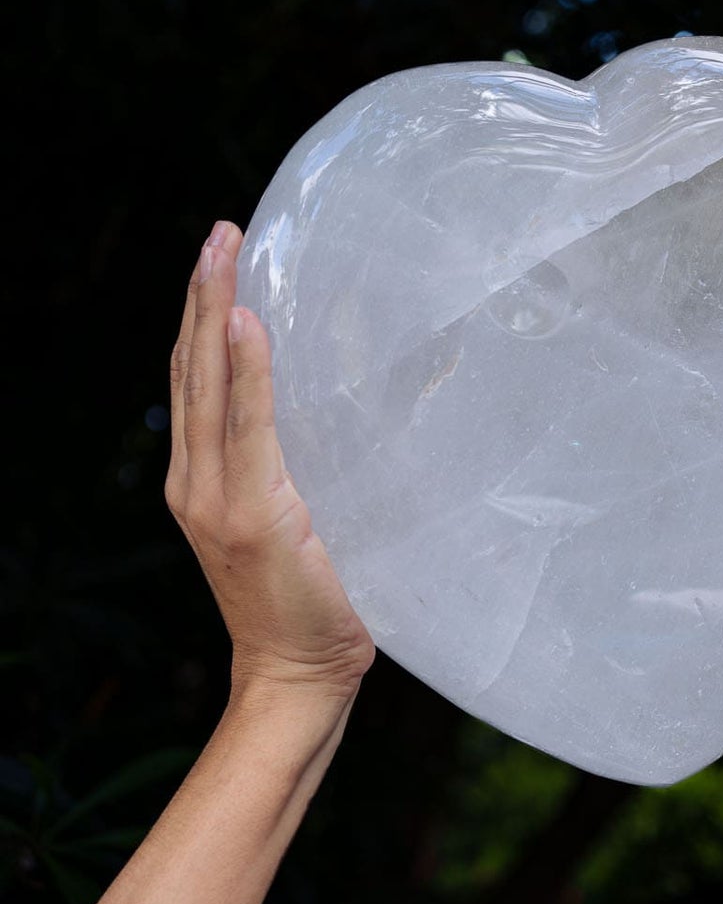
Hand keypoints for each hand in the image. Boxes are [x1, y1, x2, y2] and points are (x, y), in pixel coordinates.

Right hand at [165, 220, 375, 707]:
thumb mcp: (302, 517)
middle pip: (191, 368)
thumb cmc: (314, 600)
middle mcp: (196, 480)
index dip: (203, 314)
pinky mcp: (251, 513)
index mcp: (204, 478)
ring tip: (224, 252)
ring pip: (206, 385)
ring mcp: (216, 496)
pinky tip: (246, 323)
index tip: (219, 254)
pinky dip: (243, 371)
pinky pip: (246, 426)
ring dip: (215, 312)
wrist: (299, 673)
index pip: (197, 380)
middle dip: (203, 294)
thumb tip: (349, 410)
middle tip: (220, 230)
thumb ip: (300, 467)